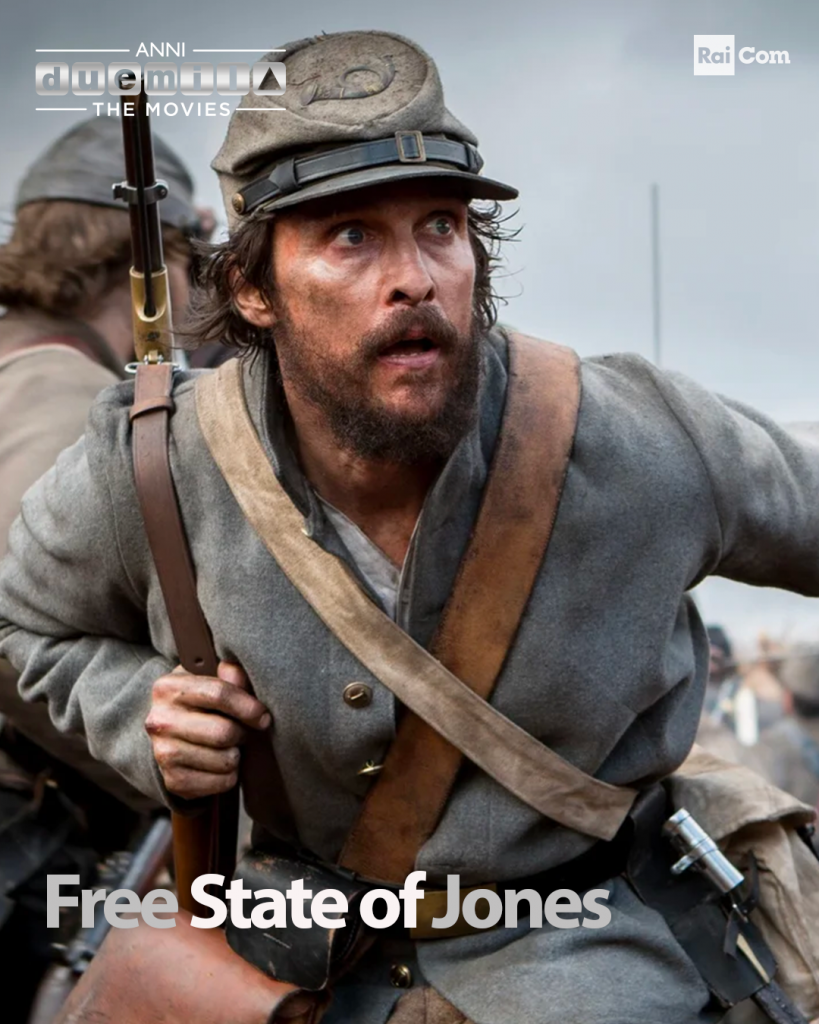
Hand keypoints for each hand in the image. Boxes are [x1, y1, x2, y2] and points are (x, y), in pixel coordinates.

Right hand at [145, 661, 270, 798]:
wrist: (167, 733)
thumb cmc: (198, 701)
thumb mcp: (208, 677)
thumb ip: (228, 672)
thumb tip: (238, 674)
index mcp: (168, 688)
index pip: (218, 693)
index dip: (248, 706)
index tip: (262, 715)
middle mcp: (160, 721)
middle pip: (224, 732)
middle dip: (242, 733)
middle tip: (241, 731)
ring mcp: (163, 754)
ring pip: (226, 760)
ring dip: (236, 754)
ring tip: (228, 746)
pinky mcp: (173, 781)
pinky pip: (221, 782)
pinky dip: (230, 775)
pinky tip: (220, 764)